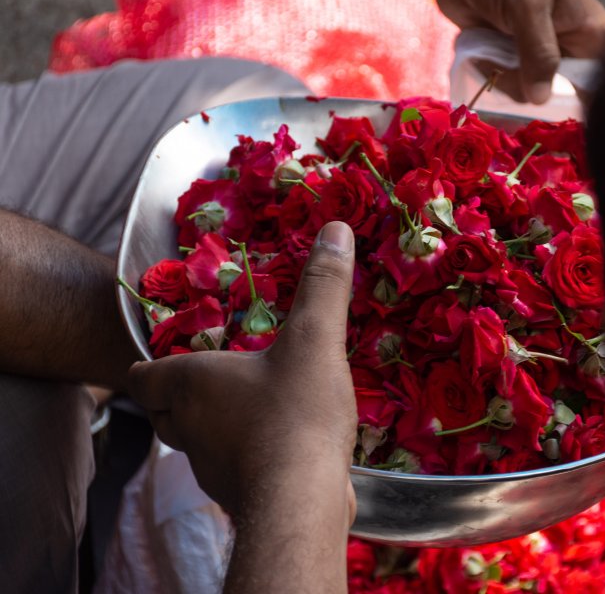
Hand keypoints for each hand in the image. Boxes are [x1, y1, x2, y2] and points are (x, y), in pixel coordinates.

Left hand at [128, 221, 357, 517]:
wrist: (302, 501)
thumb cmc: (295, 414)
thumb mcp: (315, 340)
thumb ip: (323, 286)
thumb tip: (336, 228)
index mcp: (191, 385)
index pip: (144, 376)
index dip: (150, 366)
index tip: (165, 357)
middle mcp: (190, 428)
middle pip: (164, 411)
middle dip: (179, 396)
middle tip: (210, 377)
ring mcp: (210, 467)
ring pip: (196, 442)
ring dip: (212, 424)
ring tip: (246, 405)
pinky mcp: (238, 494)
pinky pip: (229, 467)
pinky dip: (243, 452)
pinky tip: (276, 442)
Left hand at [436, 0, 604, 103]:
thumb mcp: (529, 8)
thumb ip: (539, 53)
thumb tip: (541, 99)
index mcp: (589, 36)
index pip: (593, 84)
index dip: (573, 102)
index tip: (544, 107)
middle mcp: (566, 49)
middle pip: (555, 95)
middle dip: (528, 92)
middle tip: (505, 71)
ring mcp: (535, 54)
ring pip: (525, 92)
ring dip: (501, 81)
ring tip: (487, 55)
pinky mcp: (508, 55)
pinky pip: (501, 82)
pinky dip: (488, 76)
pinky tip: (479, 59)